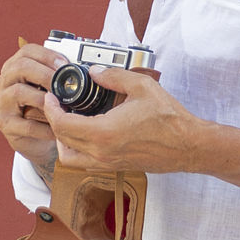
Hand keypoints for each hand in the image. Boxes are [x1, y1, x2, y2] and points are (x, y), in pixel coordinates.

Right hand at [0, 42, 67, 178]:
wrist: (34, 139)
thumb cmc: (44, 109)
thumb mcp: (48, 88)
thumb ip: (58, 76)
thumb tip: (84, 70)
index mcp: (15, 67)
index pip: (27, 51)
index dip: (47, 55)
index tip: (65, 65)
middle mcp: (4, 82)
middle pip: (20, 67)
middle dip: (46, 74)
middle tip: (65, 85)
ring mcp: (1, 103)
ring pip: (19, 92)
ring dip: (45, 99)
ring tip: (61, 107)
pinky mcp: (5, 124)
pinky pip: (26, 123)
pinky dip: (45, 126)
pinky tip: (58, 129)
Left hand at [42, 65, 200, 173]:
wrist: (188, 145)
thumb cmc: (169, 119)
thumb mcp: (141, 86)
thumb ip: (113, 76)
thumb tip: (94, 72)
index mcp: (103, 133)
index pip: (61, 124)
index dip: (51, 108)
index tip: (51, 96)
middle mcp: (101, 152)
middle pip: (61, 140)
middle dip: (54, 120)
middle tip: (58, 104)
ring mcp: (107, 163)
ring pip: (69, 157)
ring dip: (63, 139)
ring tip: (70, 119)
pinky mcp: (115, 167)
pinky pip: (85, 161)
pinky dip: (77, 147)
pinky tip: (88, 129)